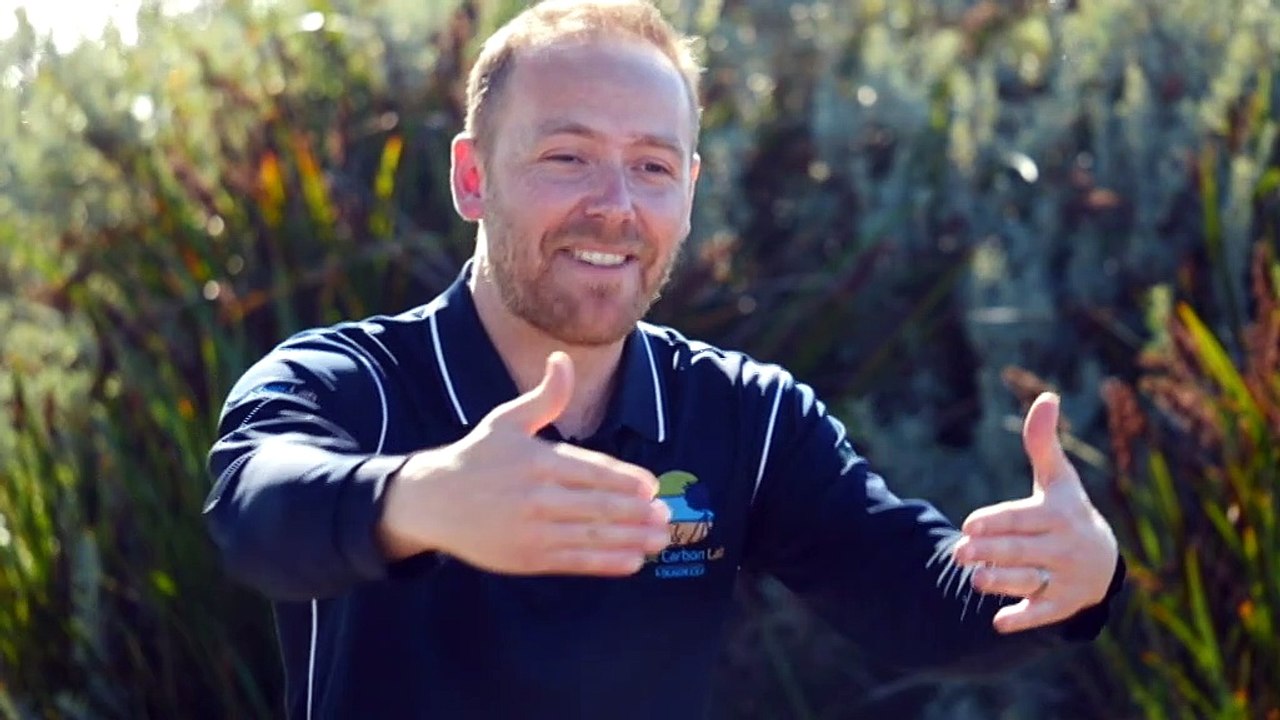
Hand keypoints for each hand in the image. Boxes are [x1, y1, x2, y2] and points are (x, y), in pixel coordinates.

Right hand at [379, 352, 670, 574]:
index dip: (625, 480)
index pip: (591, 470)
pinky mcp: (527, 557)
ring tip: (659, 539)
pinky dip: (606, 562)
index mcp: (537, 460)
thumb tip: (562, 359)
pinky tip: (632, 560)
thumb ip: (545, 397)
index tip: (652, 486)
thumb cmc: (476, 457)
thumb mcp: (507, 420)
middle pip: (597, 505)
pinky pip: (575, 561)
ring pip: (591, 536)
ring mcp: (532, 530)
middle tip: (666, 516)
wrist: (431, 502)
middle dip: (636, 512)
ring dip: (630, 539)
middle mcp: (536, 496)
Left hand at [953, 393, 1118, 632]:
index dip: (996, 521)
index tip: (970, 524)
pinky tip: (999, 622)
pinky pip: (1042, 613)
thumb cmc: (1067, 510)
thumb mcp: (1058, 478)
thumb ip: (1043, 442)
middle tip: (958, 553)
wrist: (1103, 561)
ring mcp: (1065, 578)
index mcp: (1060, 514)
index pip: (1022, 518)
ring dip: (1001, 582)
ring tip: (974, 579)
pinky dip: (1023, 619)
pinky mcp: (1063, 604)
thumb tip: (1046, 397)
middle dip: (990, 551)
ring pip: (1028, 580)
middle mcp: (1064, 547)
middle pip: (1021, 550)